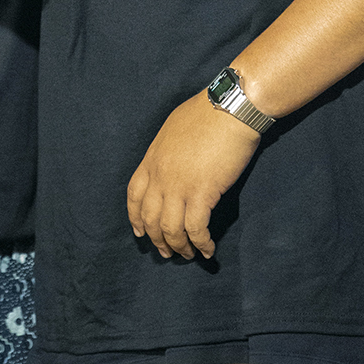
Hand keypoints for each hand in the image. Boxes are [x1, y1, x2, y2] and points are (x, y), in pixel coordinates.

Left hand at [127, 90, 259, 259]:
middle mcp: (160, 175)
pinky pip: (196, 228)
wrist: (229, 108)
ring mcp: (179, 185)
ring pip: (171, 229)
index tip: (140, 232)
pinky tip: (207, 250)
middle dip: (158, 239)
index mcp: (152, 158)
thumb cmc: (207, 112)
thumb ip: (168, 151)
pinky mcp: (203, 193)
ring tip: (189, 255)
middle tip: (167, 253)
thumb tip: (174, 164)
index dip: (136, 217)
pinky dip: (200, 243)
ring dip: (179, 247)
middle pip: (151, 217)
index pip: (134, 195)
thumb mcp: (174, 128)